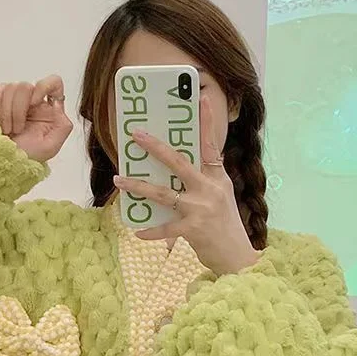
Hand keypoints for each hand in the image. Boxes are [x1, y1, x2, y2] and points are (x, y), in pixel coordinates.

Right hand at [0, 77, 72, 162]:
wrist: (7, 162)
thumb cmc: (29, 157)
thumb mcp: (52, 146)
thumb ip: (63, 126)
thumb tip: (57, 105)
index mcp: (50, 110)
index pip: (54, 83)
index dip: (43, 86)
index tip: (33, 103)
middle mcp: (36, 102)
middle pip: (26, 86)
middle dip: (18, 110)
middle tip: (17, 130)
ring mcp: (19, 101)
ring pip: (12, 88)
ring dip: (7, 112)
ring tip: (7, 130)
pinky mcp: (3, 101)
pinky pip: (1, 89)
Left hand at [112, 96, 258, 275]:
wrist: (237, 257)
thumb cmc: (225, 226)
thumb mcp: (220, 198)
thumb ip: (202, 184)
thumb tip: (171, 175)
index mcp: (218, 178)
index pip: (210, 145)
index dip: (206, 121)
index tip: (200, 98)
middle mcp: (209, 189)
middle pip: (178, 162)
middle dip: (155, 147)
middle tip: (136, 135)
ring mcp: (201, 209)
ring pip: (162, 193)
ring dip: (138, 186)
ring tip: (119, 180)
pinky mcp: (193, 229)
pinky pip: (164, 228)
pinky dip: (150, 231)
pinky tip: (137, 232)